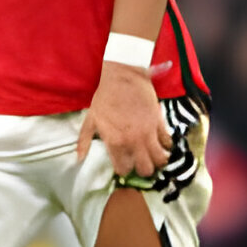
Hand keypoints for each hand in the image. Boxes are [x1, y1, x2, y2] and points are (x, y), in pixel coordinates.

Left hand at [77, 61, 166, 177]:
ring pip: (160, 159)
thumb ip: (85, 141)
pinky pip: (168, 142)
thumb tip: (79, 159)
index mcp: (115, 142)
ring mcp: (148, 133)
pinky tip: (160, 143)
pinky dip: (166, 145)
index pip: (124, 169)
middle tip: (140, 162)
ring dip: (157, 160)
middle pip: (146, 169)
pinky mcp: (159, 123)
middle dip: (143, 168)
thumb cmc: (104, 97)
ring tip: (153, 156)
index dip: (124, 169)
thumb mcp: (91, 119)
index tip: (124, 164)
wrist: (122, 77)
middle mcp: (134, 141)